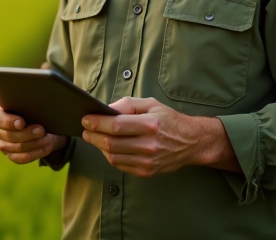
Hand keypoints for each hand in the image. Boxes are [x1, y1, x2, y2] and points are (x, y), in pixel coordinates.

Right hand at [0, 105, 67, 163]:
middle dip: (27, 134)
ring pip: (16, 147)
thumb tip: (34, 106)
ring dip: (34, 144)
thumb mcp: (30, 105)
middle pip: (9, 135)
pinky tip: (46, 147)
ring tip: (47, 139)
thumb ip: (27, 105)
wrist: (42, 125)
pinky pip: (20, 158)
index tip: (22, 122)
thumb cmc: (33, 111)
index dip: (10, 122)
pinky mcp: (10, 155)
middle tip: (41, 130)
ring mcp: (2, 144)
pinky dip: (35, 153)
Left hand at [81, 97, 237, 177]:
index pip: (115, 126)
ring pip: (112, 156)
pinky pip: (120, 165)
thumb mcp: (151, 104)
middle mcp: (149, 145)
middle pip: (110, 143)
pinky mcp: (147, 172)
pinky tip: (108, 147)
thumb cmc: (169, 120)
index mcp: (150, 124)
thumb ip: (127, 105)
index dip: (96, 123)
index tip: (85, 119)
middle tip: (84, 130)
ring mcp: (148, 161)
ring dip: (99, 147)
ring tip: (94, 137)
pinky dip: (110, 156)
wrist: (191, 142)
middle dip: (92, 136)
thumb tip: (105, 109)